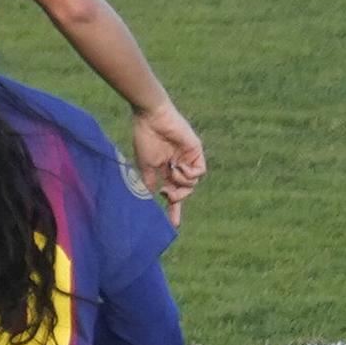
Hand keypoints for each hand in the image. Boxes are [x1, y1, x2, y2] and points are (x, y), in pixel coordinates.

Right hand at [132, 102, 205, 227]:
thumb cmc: (145, 139)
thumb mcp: (145, 166)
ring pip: (192, 183)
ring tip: (172, 173)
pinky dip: (190, 175)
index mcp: (167, 169)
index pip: (173, 192)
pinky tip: (179, 167)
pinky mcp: (196, 150)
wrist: (151, 118)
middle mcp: (179, 165)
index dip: (174, 208)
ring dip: (182, 184)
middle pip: (185, 191)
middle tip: (168, 195)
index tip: (174, 225)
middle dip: (178, 197)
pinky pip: (200, 171)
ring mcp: (188, 158)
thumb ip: (149, 182)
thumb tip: (150, 198)